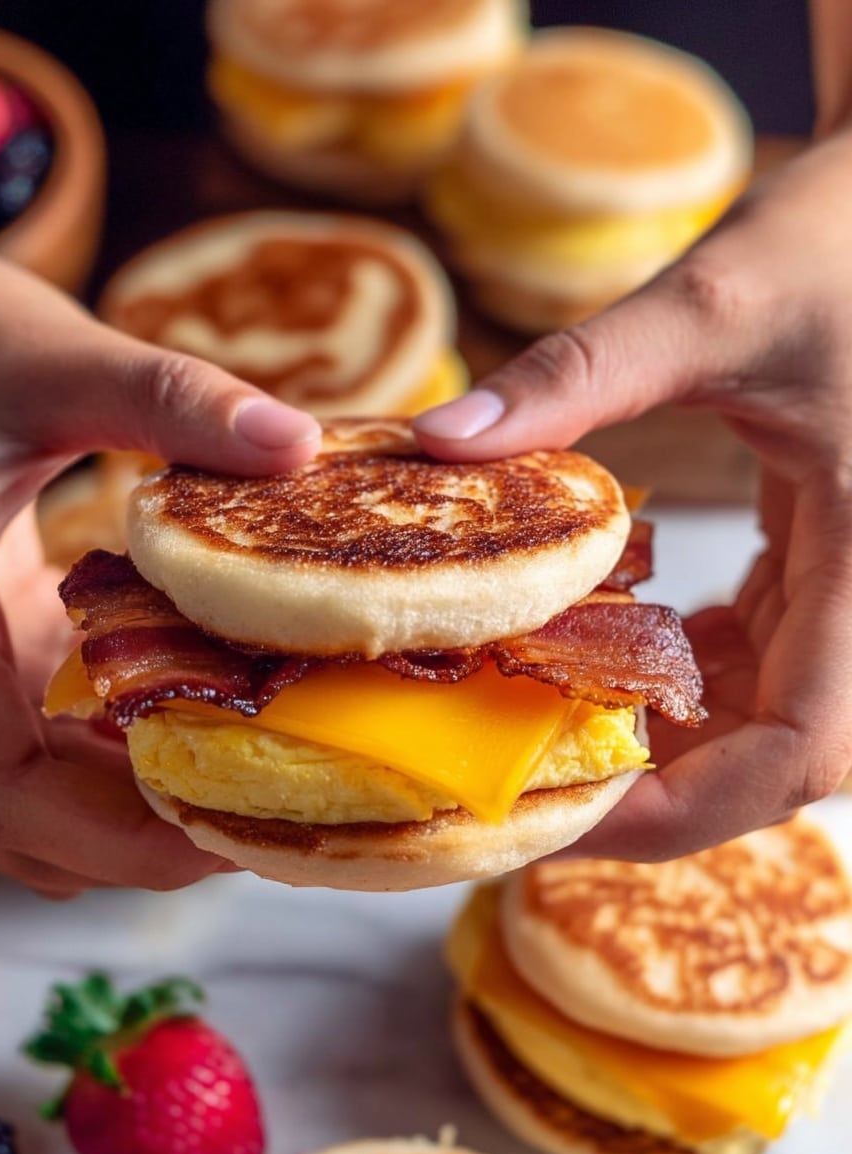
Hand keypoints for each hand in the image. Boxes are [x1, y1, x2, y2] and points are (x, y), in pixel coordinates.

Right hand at [0, 220, 320, 893]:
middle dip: (145, 835)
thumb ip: (167, 399)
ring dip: (131, 802)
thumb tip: (297, 444)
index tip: (238, 834)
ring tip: (254, 768)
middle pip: (23, 816)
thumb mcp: (43, 357)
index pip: (9, 787)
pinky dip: (110, 751)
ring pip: (25, 793)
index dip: (126, 837)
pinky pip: (29, 741)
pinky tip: (195, 710)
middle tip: (274, 808)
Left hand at [414, 129, 851, 859]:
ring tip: (552, 712)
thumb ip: (582, 372)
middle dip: (658, 784)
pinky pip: (768, 653)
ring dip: (666, 730)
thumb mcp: (716, 303)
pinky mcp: (834, 558)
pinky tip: (617, 638)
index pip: (802, 754)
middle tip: (531, 770)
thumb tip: (445, 441)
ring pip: (772, 714)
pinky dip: (687, 668)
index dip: (687, 809)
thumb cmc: (848, 238)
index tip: (568, 812)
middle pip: (777, 756)